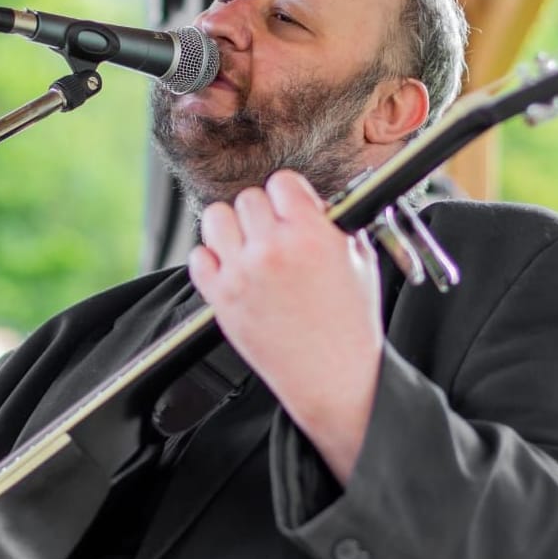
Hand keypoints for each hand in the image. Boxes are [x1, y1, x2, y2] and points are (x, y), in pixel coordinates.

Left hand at [188, 169, 382, 481]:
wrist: (333, 377)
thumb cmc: (350, 323)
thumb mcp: (359, 260)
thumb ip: (334, 224)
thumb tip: (313, 203)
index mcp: (309, 235)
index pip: (282, 182)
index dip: (289, 195)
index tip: (292, 208)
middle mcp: (270, 250)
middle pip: (248, 199)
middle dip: (264, 213)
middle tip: (274, 233)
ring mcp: (241, 274)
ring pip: (215, 218)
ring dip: (232, 228)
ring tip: (248, 244)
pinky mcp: (221, 299)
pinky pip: (198, 257)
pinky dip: (211, 259)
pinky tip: (232, 268)